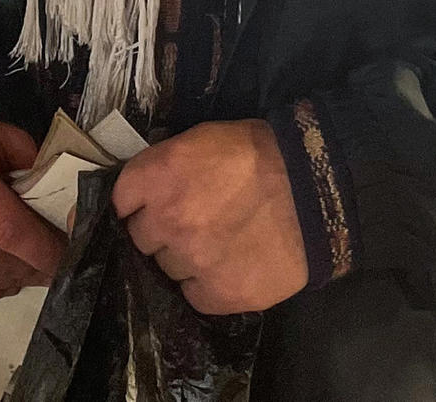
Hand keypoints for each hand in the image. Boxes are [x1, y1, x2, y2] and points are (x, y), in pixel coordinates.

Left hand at [112, 119, 308, 315]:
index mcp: (158, 176)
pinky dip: (207, 285)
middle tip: (192, 222)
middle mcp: (166, 221)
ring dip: (184, 259)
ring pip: (166, 270)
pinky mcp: (218, 294)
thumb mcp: (202, 140)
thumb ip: (163, 166)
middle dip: (159, 232)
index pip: (120, 202)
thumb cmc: (259, 154)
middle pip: (140, 239)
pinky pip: (194, 296)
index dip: (136, 204)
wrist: (316, 189)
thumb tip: (141, 191)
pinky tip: (229, 266)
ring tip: (218, 243)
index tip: (150, 206)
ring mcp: (191, 261)